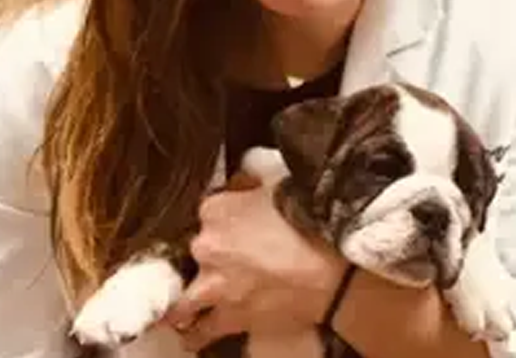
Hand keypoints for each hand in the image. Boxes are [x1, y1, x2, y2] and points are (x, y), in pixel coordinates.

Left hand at [165, 182, 345, 351]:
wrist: (331, 268)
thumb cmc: (311, 224)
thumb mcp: (279, 185)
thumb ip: (251, 186)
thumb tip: (244, 183)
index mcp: (215, 209)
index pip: (205, 211)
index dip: (220, 218)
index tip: (231, 223)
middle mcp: (205, 246)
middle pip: (193, 251)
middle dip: (206, 256)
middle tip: (227, 258)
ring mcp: (213, 285)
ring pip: (184, 298)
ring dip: (188, 299)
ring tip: (192, 302)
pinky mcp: (228, 317)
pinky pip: (201, 331)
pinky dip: (197, 332)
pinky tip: (194, 332)